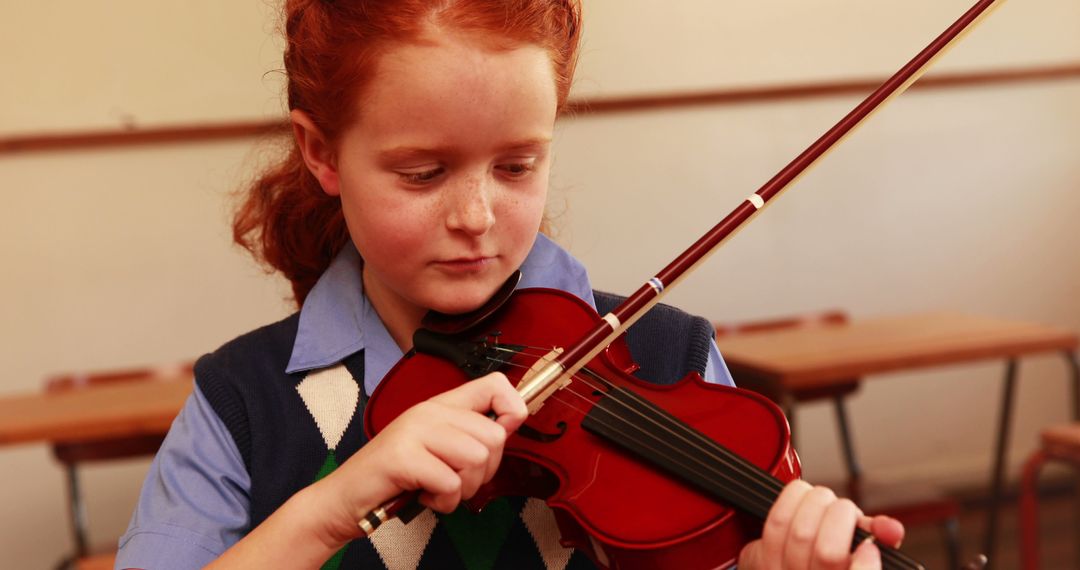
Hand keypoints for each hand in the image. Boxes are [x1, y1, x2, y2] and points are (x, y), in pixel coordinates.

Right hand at [322, 372, 527, 534]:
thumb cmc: (395, 476)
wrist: (347, 497)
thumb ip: (470, 433)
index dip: (512, 409)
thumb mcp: (437, 447)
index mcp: (441, 405)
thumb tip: (512, 422)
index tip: (502, 434)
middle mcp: (429, 412)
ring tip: (437, 488)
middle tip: (455, 478)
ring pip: (476, 459)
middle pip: (494, 436)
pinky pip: (451, 483)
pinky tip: (424, 495)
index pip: (496, 385)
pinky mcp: (403, 457)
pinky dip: (444, 501)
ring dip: (463, 489)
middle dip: (483, 471)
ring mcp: (414, 431)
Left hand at [737, 480, 904, 569]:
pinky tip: (802, 499)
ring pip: (801, 533)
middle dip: (842, 517)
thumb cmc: (823, 560)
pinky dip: (792, 500)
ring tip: (823, 501)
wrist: (784, 568)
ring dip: (817, 503)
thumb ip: (877, 538)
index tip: (868, 547)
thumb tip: (891, 528)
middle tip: (844, 510)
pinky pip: (775, 522)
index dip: (866, 563)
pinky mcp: (760, 560)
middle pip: (828, 552)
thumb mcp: (857, 553)